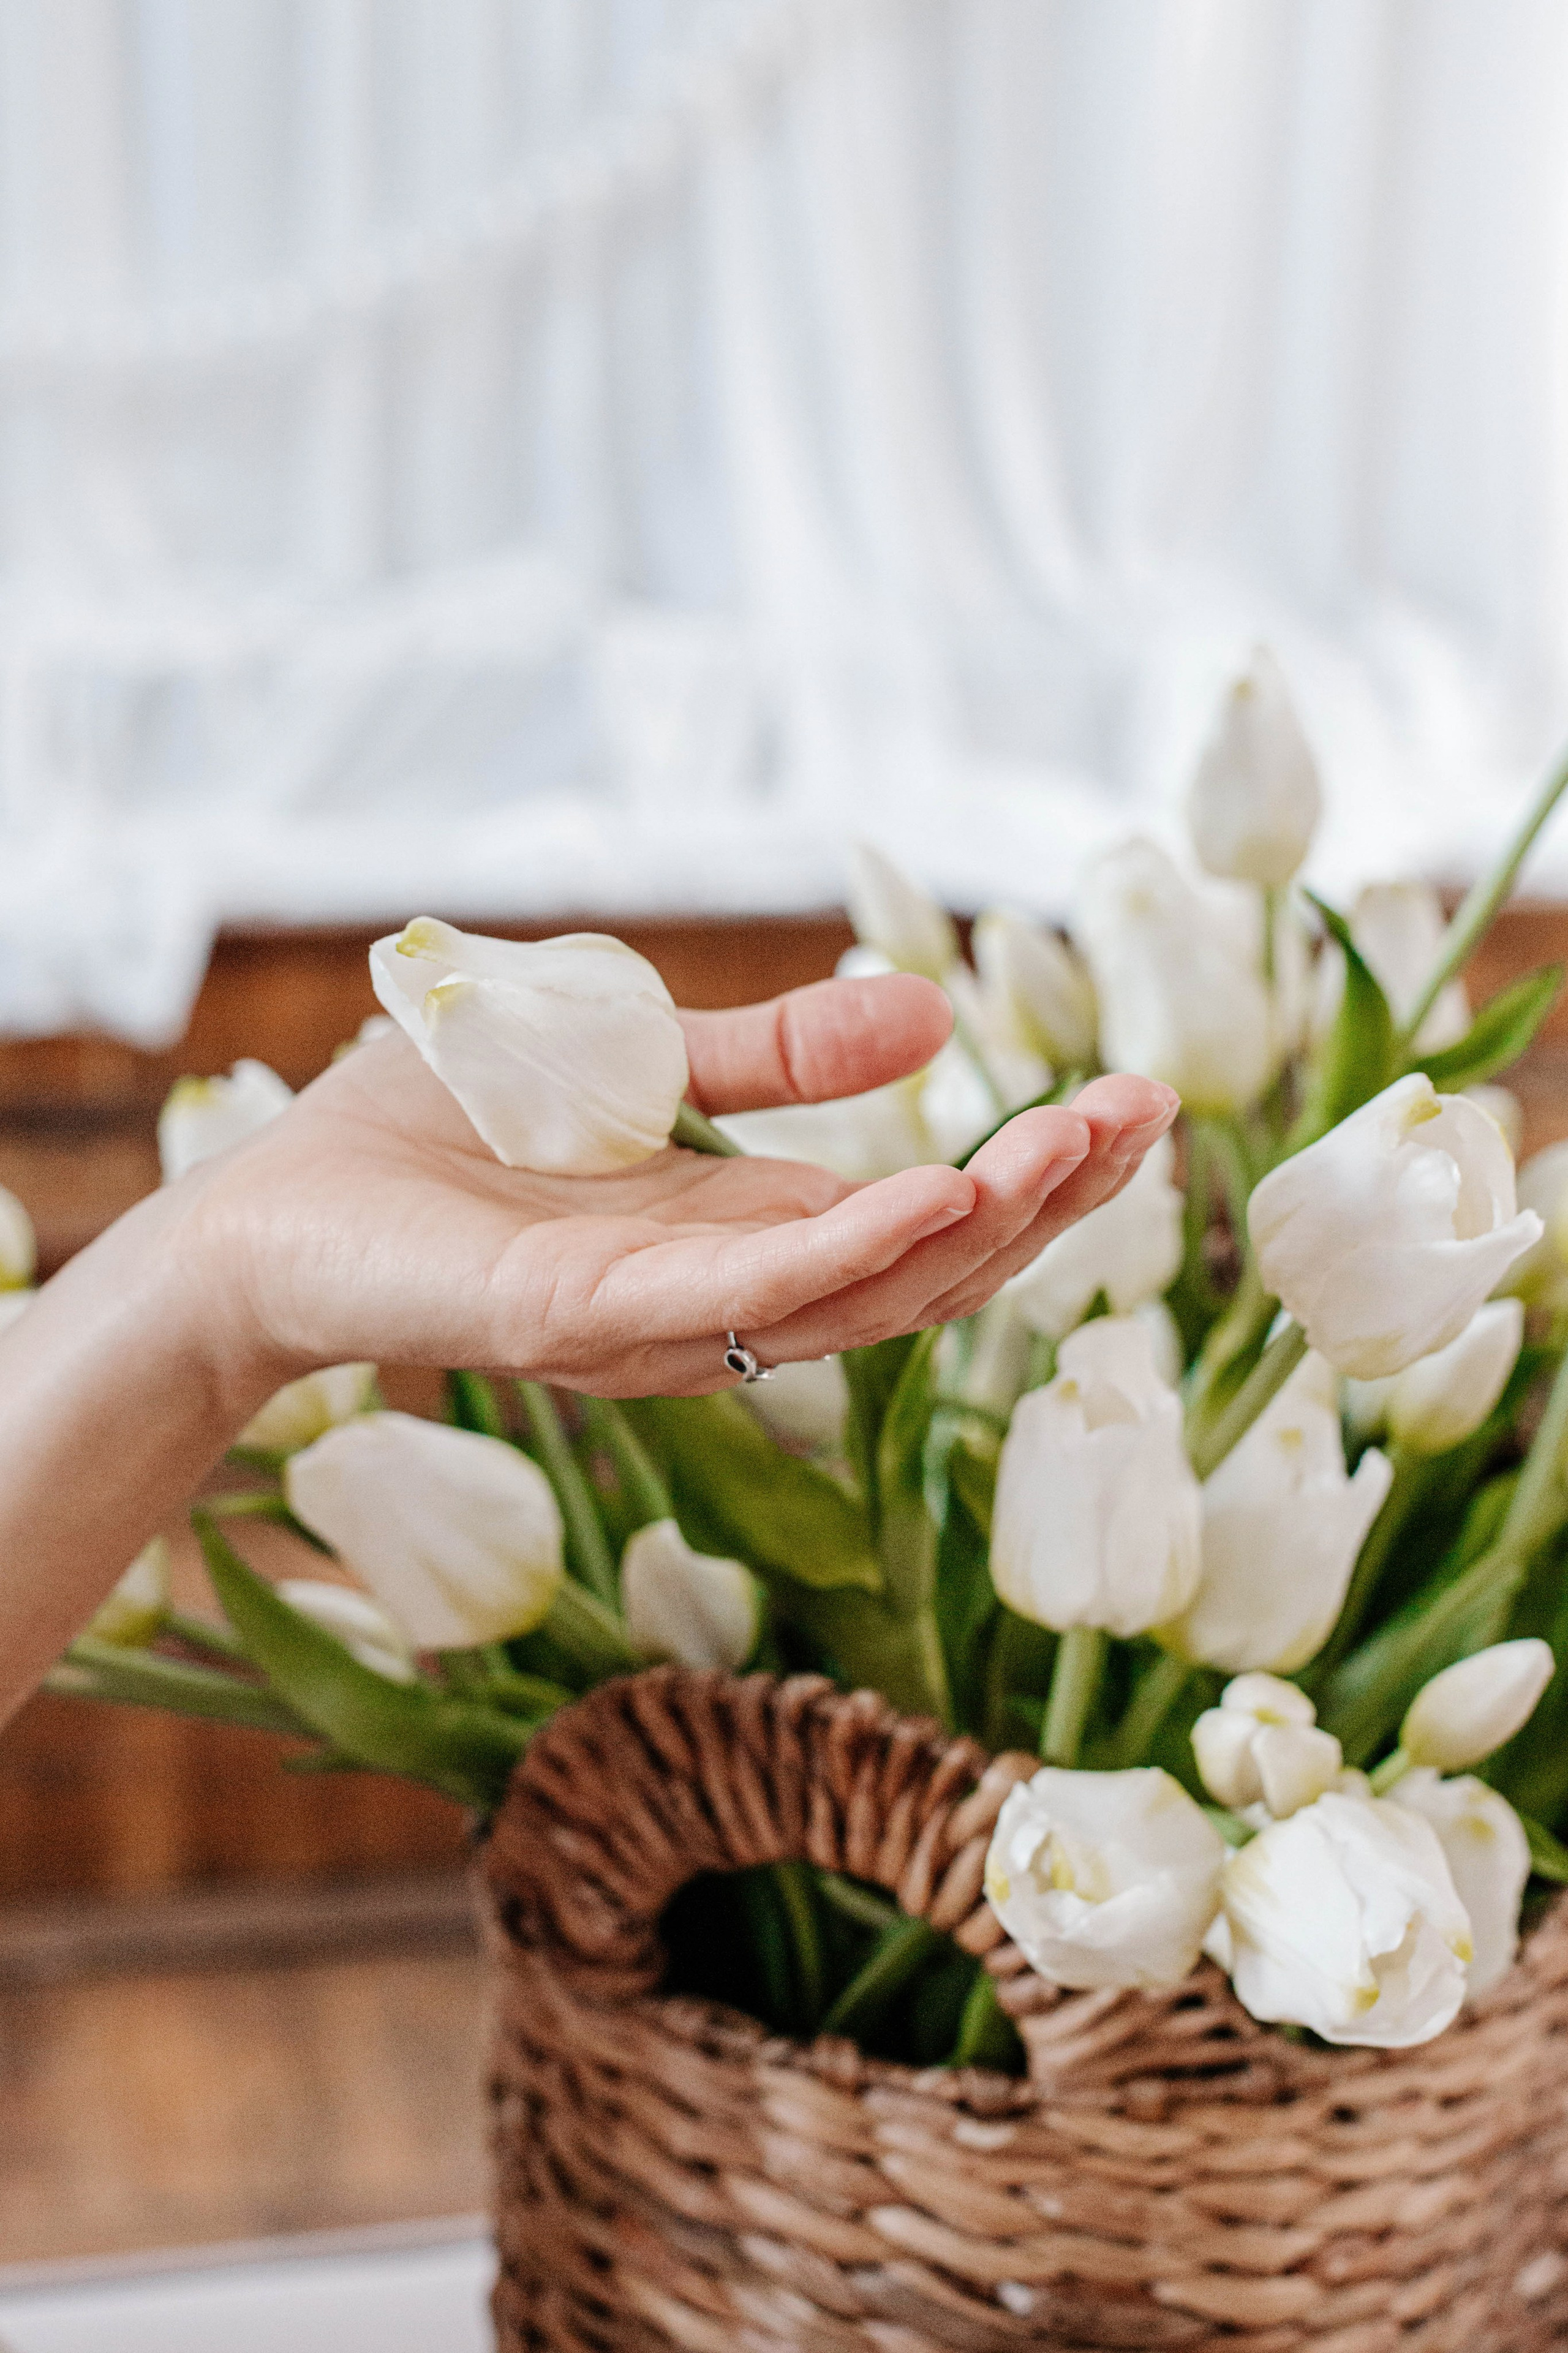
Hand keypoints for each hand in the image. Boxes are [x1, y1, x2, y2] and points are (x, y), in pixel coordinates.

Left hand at [186, 973, 1177, 1399]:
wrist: (269, 1205)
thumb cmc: (439, 1136)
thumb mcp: (639, 1058)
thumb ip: (770, 1051)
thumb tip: (927, 1015)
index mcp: (743, 1238)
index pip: (923, 1227)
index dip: (1035, 1176)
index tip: (1138, 1102)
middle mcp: (722, 1303)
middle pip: (920, 1275)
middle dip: (1040, 1204)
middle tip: (1143, 1116)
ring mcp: (656, 1328)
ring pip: (853, 1299)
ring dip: (973, 1231)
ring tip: (1075, 1147)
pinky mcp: (574, 1326)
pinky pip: (734, 1300)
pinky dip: (841, 1253)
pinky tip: (931, 1195)